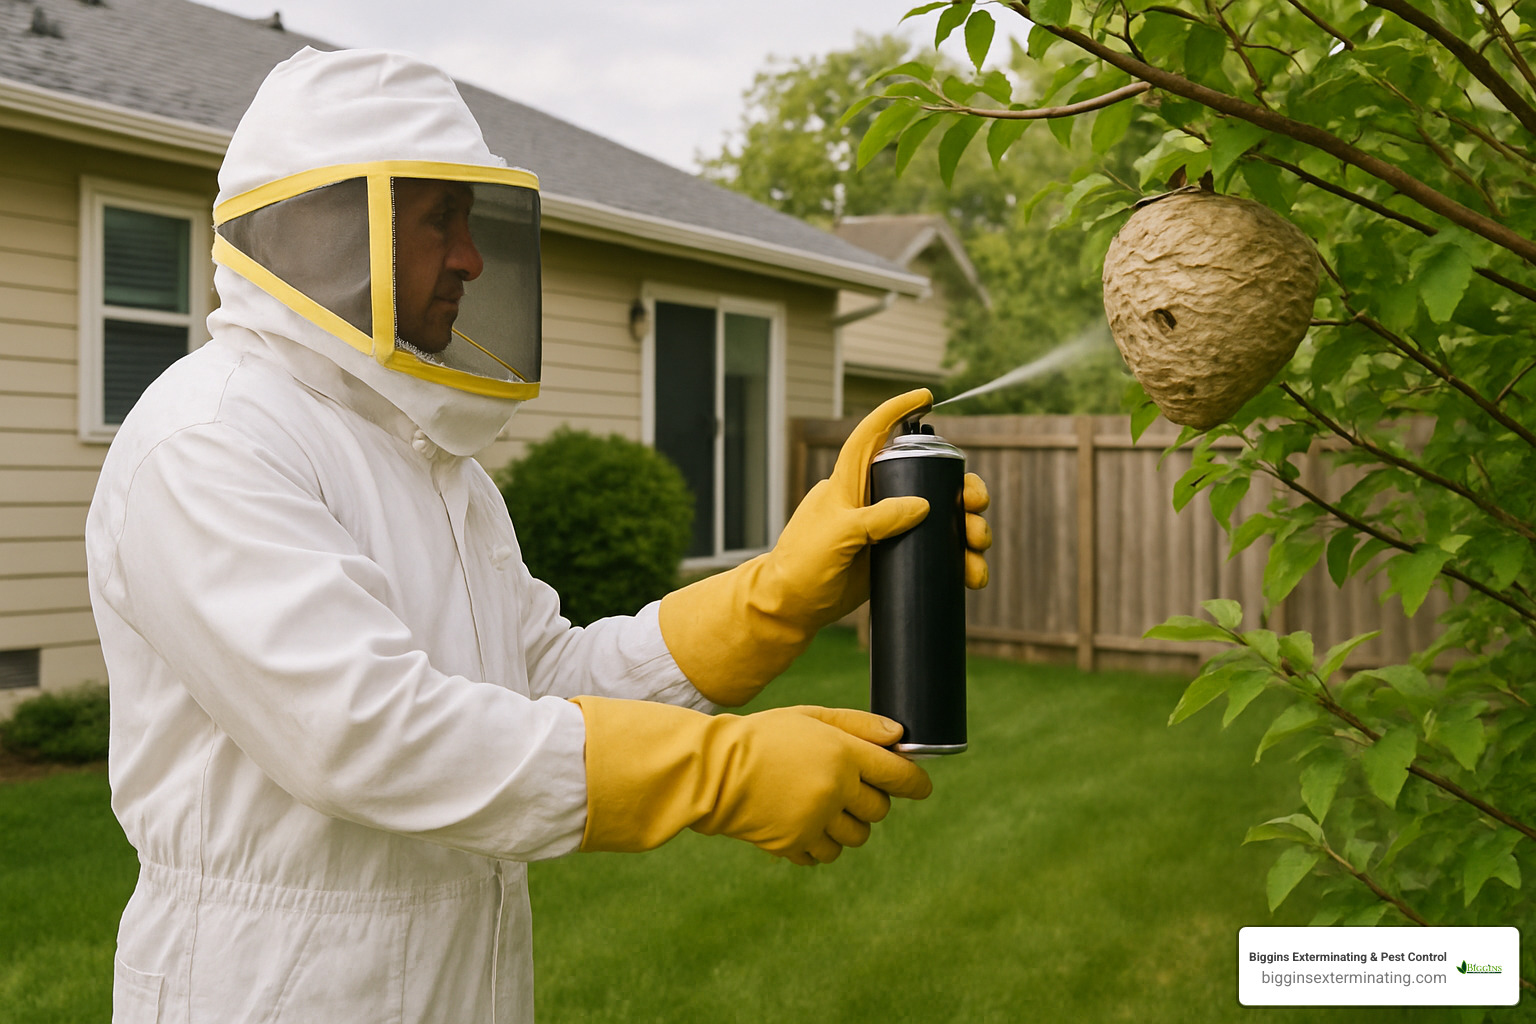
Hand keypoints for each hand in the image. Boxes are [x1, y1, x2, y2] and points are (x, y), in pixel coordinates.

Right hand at [572, 698, 931, 864]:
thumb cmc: (763, 736)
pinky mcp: (795, 844)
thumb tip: (899, 737)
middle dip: (872, 801)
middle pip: (879, 810)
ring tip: (823, 807)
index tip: (921, 787)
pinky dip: (820, 844)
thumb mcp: (809, 718)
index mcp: (842, 753)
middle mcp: (835, 789)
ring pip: (857, 837)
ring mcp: (815, 820)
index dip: (916, 783)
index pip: (899, 775)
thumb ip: (857, 725)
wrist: (713, 770)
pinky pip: (826, 855)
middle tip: (850, 790)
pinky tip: (803, 824)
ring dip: (848, 825)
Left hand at [658, 389, 992, 705]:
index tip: (926, 396)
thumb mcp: (837, 537)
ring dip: (967, 529)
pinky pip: (937, 552)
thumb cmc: (802, 566)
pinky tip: (973, 575)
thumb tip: (923, 505)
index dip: (897, 411)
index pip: (873, 435)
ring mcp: (888, 529)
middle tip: (976, 505)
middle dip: (961, 488)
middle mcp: (874, 499)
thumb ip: (877, 519)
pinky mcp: (897, 557)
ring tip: (977, 546)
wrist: (792, 609)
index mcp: (849, 482)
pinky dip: (960, 561)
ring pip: (941, 517)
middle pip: (928, 479)